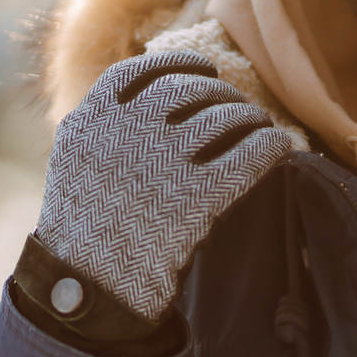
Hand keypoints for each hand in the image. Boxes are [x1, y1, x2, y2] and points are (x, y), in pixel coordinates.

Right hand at [36, 51, 290, 320]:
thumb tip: (159, 87)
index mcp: (88, 122)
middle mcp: (122, 135)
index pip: (137, 72)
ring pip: (223, 117)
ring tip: (260, 125)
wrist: (90, 292)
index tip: (205, 68)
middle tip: (237, 106)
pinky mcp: (193, 198)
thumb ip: (105, 127)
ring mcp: (159, 165)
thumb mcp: (75, 164)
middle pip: (188, 90)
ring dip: (250, 116)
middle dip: (220, 93)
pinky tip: (281, 146)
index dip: (178, 65)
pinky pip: (249, 154)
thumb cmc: (86, 229)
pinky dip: (270, 144)